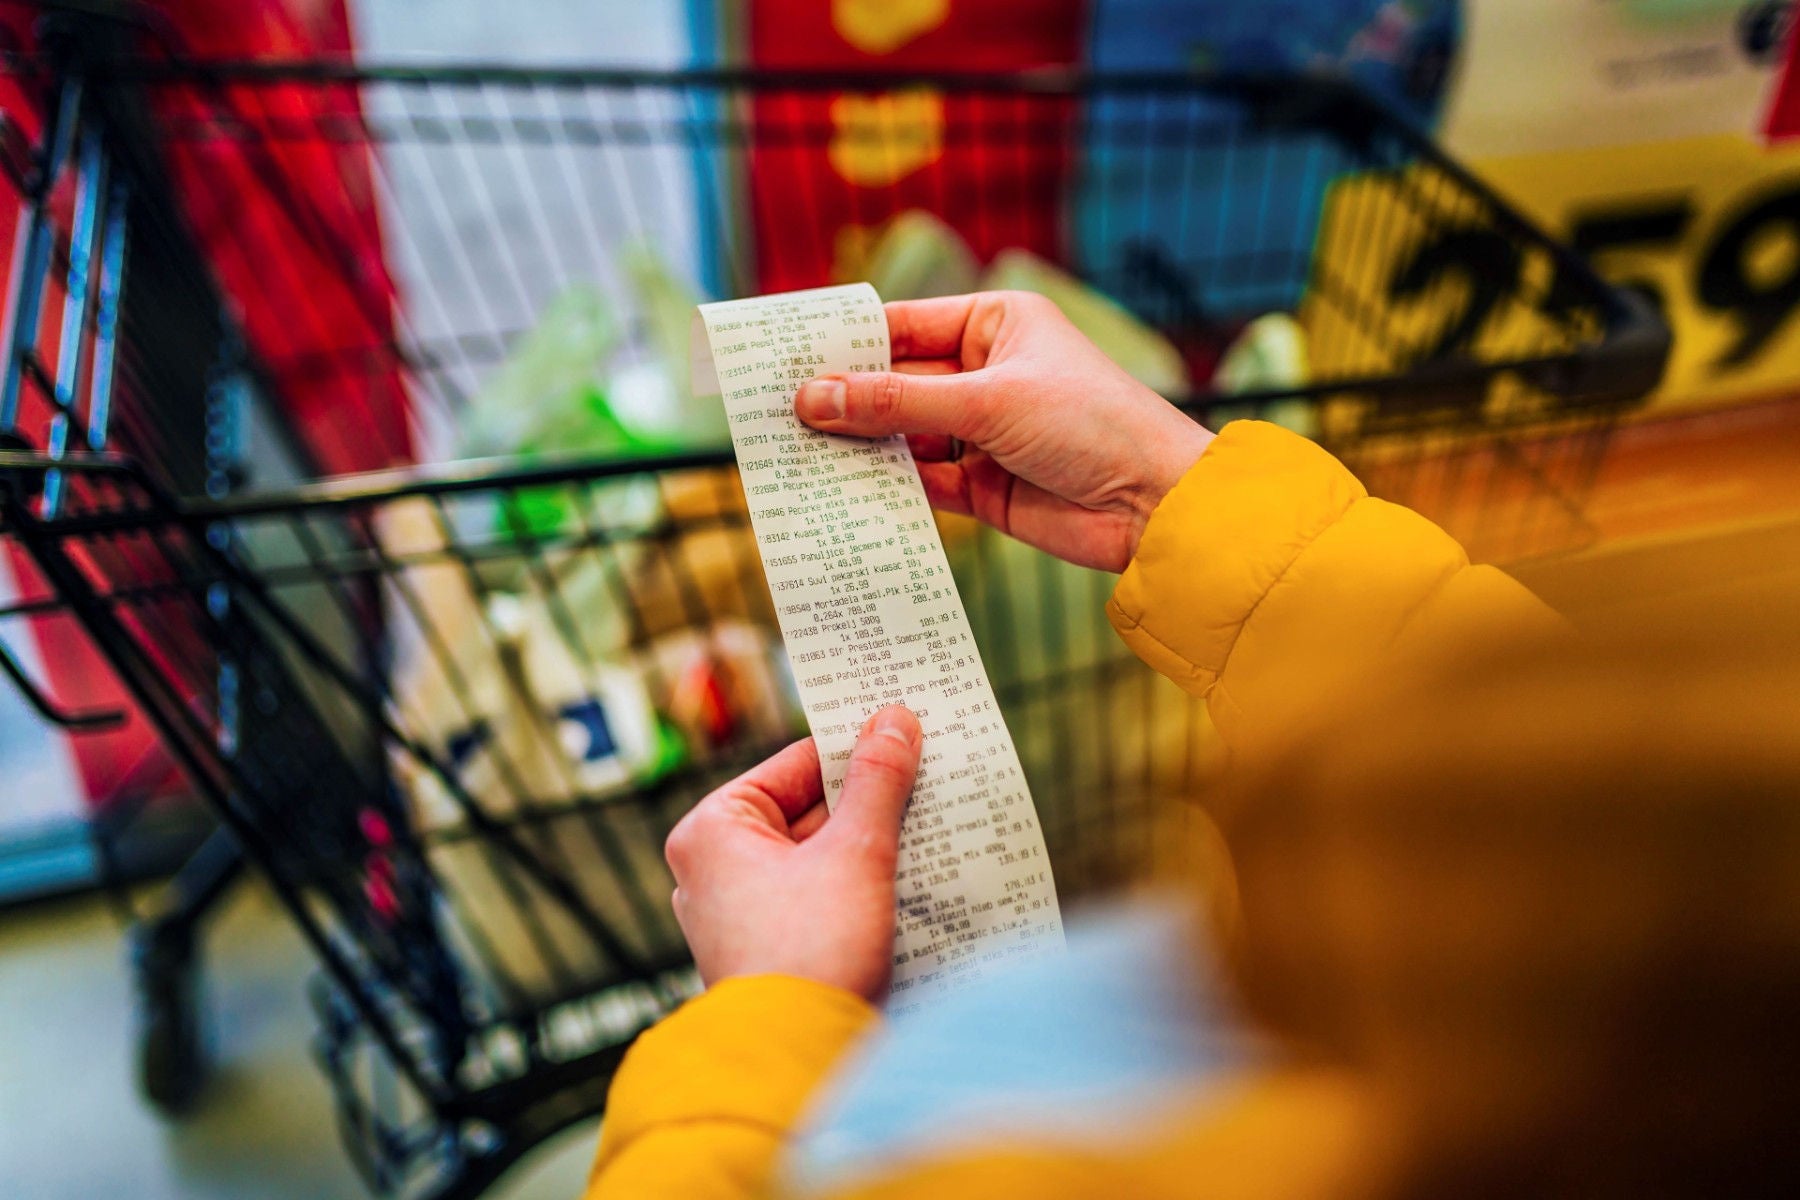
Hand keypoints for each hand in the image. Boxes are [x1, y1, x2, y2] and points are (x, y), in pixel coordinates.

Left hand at [664, 705, 921, 1001]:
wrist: (800, 1062)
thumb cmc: (811, 953)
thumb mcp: (856, 853)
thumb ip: (878, 782)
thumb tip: (894, 719)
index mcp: (711, 830)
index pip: (795, 765)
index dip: (855, 749)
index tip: (905, 734)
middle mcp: (710, 869)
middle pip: (806, 811)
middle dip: (868, 804)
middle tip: (928, 780)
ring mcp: (735, 915)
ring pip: (815, 857)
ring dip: (869, 847)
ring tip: (929, 830)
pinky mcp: (765, 952)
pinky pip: (816, 898)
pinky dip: (857, 888)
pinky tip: (909, 882)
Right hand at [795, 291, 1214, 571]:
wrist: (1156, 506)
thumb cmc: (1092, 424)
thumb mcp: (986, 402)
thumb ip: (896, 403)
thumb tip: (814, 399)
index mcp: (994, 325)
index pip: (901, 326)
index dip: (843, 344)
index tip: (783, 358)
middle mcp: (984, 374)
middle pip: (894, 384)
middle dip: (843, 401)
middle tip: (774, 415)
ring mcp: (982, 432)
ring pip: (901, 435)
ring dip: (860, 447)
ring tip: (796, 457)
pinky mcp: (983, 487)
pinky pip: (920, 482)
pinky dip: (887, 487)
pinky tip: (843, 491)